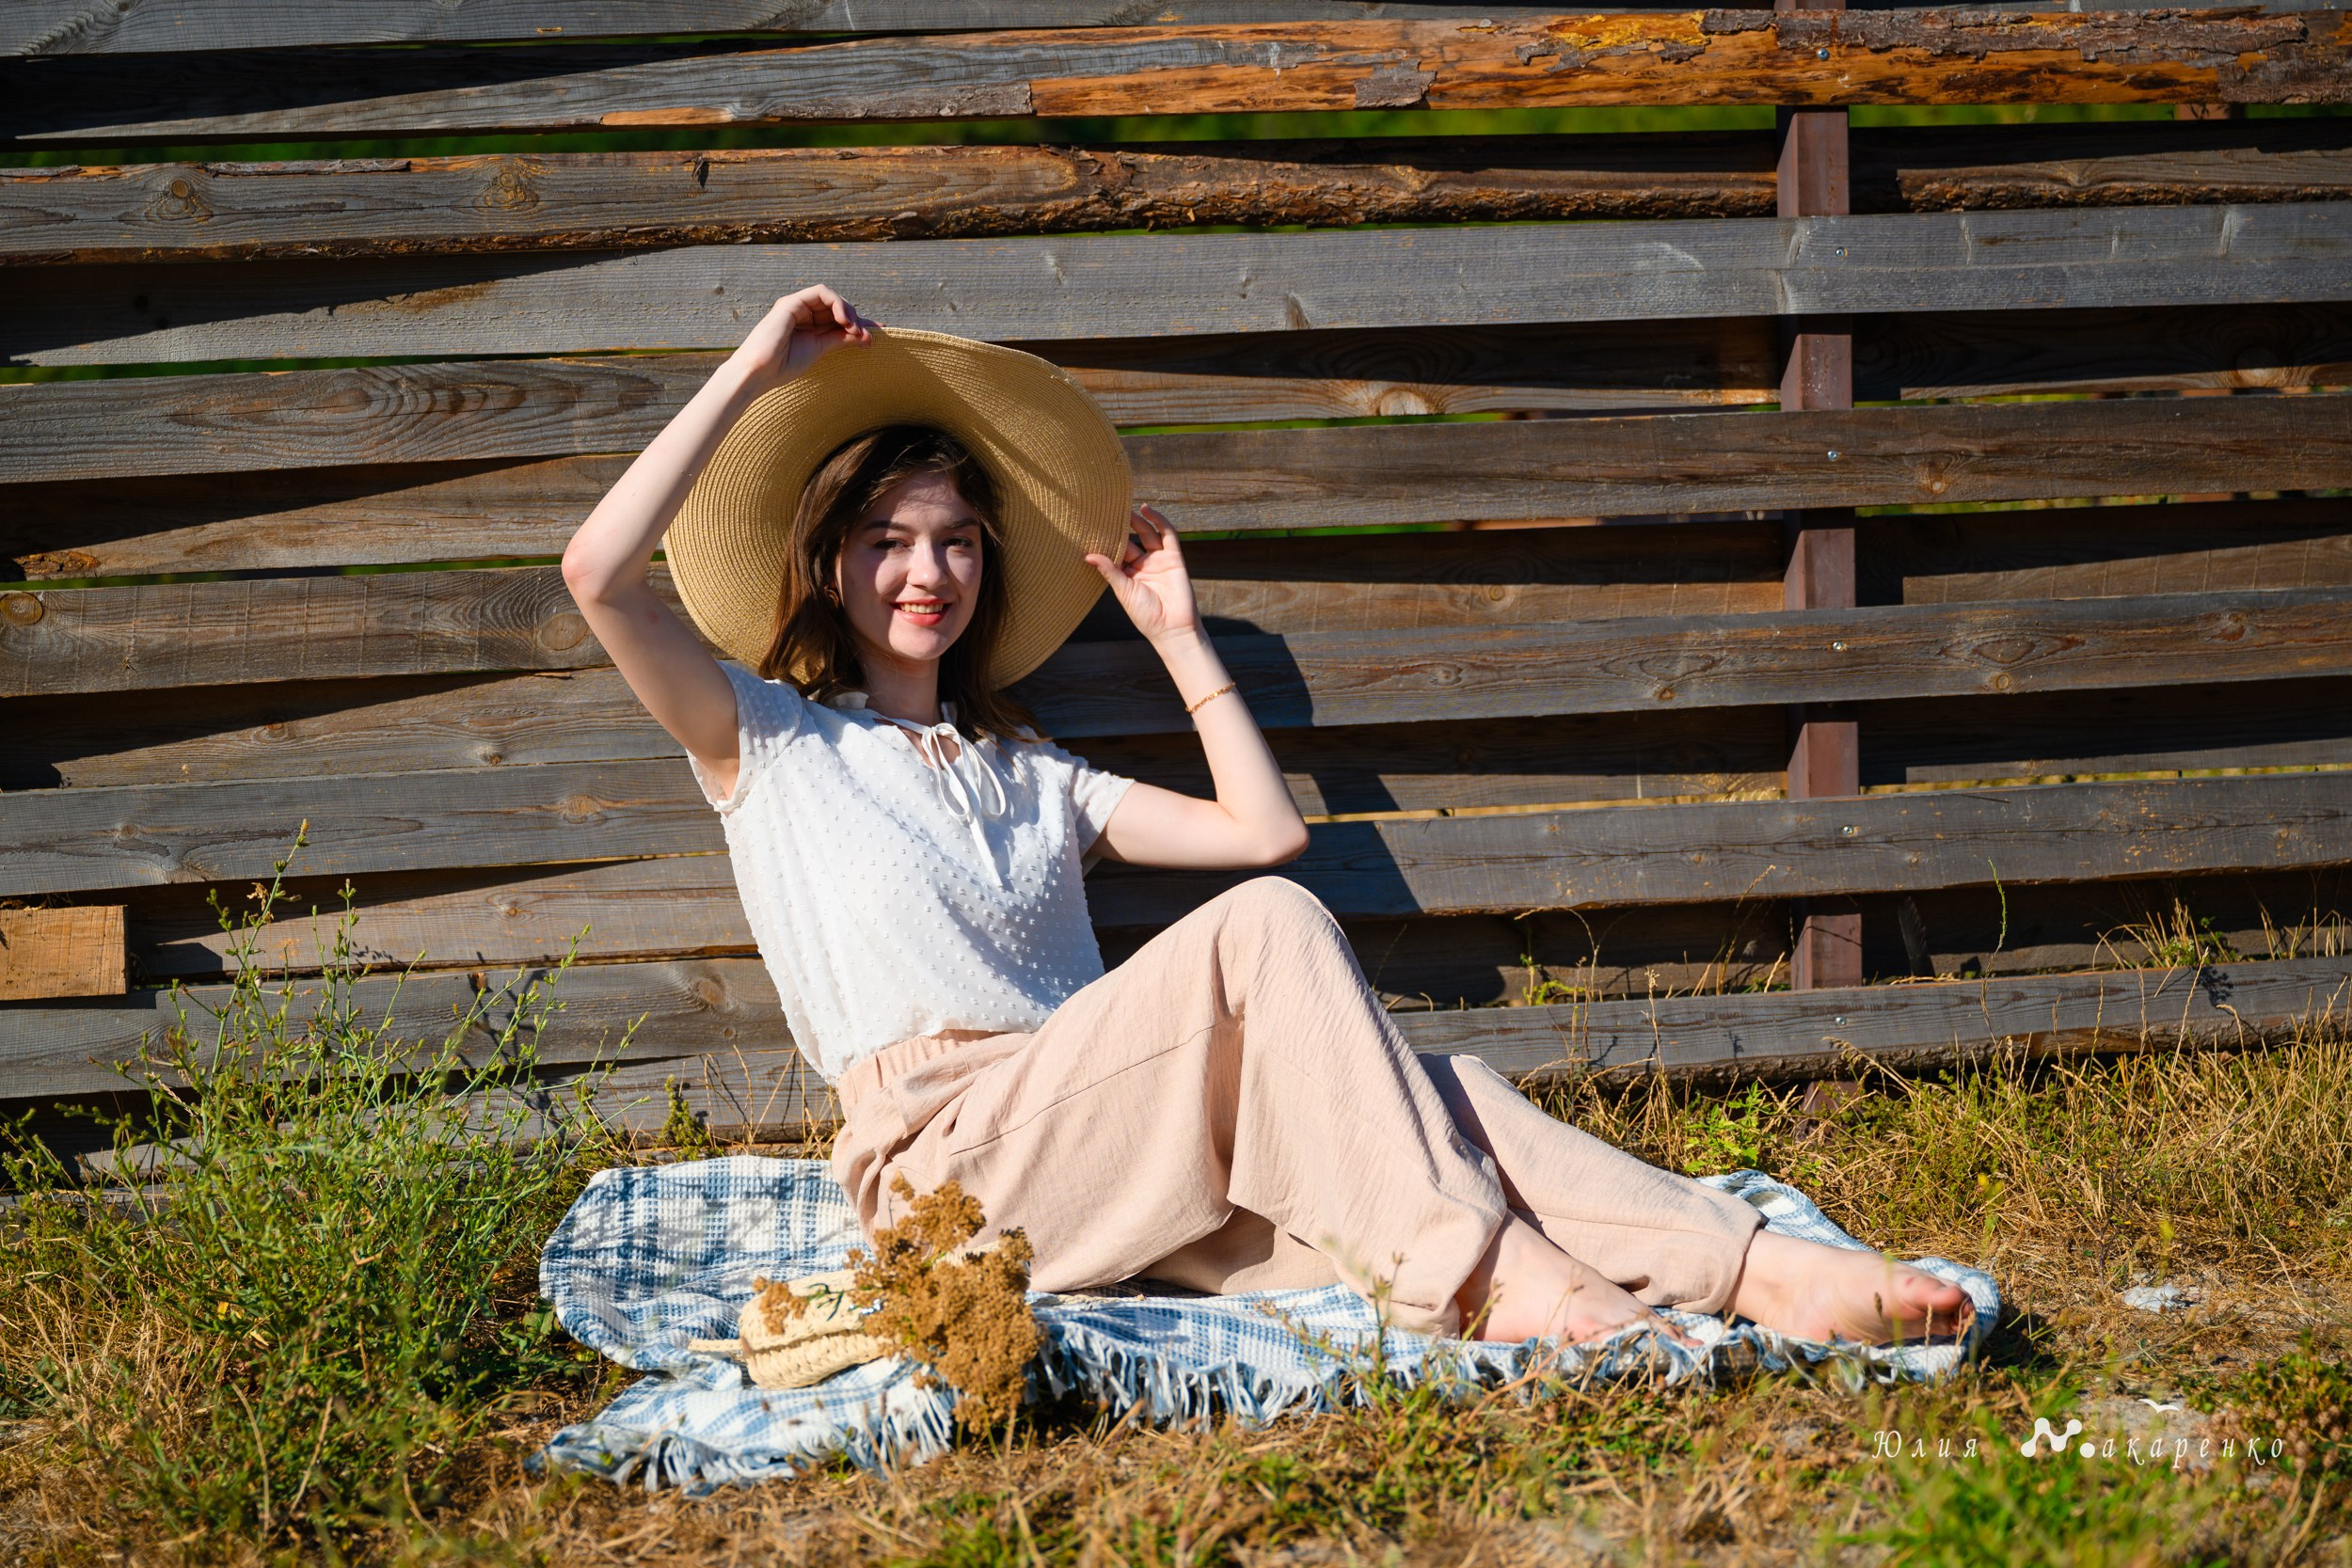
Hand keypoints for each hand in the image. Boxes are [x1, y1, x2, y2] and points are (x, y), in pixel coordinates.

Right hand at [731, 285, 875, 390]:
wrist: (758, 372)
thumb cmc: (782, 366)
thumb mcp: (819, 350)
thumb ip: (840, 340)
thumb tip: (866, 335)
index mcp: (808, 326)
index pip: (838, 319)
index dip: (860, 323)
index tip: (880, 332)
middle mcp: (802, 313)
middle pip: (837, 307)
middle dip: (857, 319)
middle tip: (867, 336)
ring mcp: (796, 306)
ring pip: (831, 297)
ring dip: (848, 311)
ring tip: (855, 330)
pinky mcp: (791, 303)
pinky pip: (821, 292)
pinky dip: (837, 303)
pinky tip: (844, 320)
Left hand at [1085, 505, 1199, 645]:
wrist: (1172, 628)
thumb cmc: (1145, 615)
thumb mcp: (1124, 591)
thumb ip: (1109, 570)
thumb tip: (1087, 555)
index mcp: (1128, 574)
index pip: (1116, 551)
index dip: (1107, 539)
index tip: (1093, 526)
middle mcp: (1143, 565)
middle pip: (1131, 540)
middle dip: (1120, 526)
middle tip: (1106, 511)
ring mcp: (1159, 560)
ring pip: (1147, 534)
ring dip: (1137, 520)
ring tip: (1124, 507)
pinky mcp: (1174, 557)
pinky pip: (1167, 534)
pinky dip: (1158, 520)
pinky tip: (1146, 510)